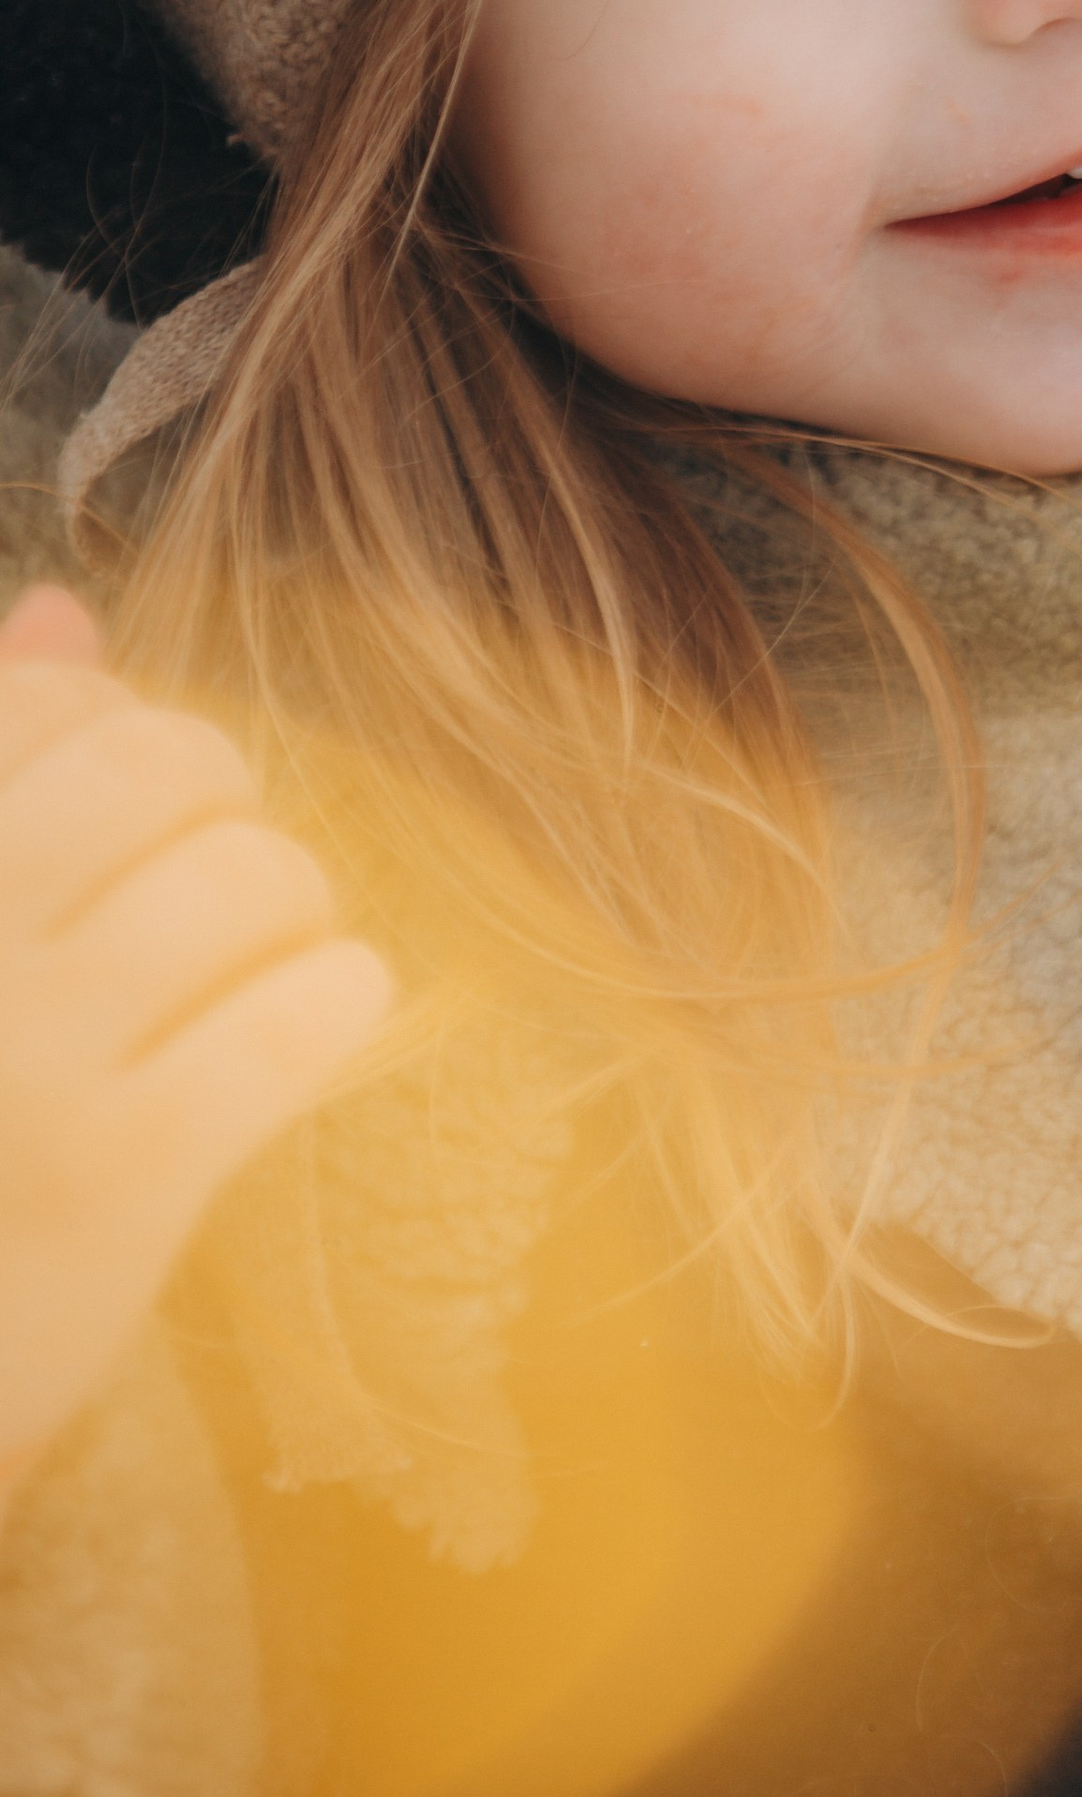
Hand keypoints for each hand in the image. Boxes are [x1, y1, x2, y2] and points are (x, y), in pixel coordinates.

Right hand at [0, 585, 392, 1510]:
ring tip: (276, 947)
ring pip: (246, 878)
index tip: (117, 806)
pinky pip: (290, 1025)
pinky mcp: (114, 1183)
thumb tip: (65, 613)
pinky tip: (328, 1009)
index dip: (108, 727)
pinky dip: (335, 998)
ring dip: (292, 896)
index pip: (38, 706)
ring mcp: (20, 1068)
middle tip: (214, 862)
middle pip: (158, 766)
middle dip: (218, 790)